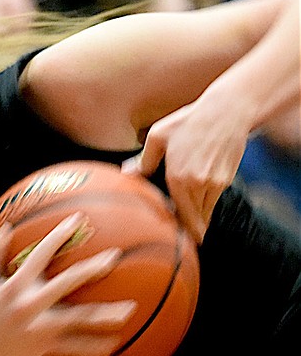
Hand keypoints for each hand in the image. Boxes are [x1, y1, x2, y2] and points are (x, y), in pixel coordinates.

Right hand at [0, 214, 131, 355]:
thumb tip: (5, 227)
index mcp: (15, 285)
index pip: (40, 255)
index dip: (58, 236)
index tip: (77, 220)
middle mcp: (29, 303)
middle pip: (67, 282)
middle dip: (91, 269)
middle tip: (113, 257)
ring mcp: (40, 325)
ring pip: (78, 319)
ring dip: (104, 315)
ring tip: (129, 310)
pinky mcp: (46, 344)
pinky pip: (74, 346)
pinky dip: (93, 346)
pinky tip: (114, 343)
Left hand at [122, 96, 252, 242]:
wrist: (227, 113)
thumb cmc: (188, 122)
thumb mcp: (158, 136)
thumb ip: (144, 160)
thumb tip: (127, 174)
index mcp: (178, 177)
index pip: (177, 214)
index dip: (176, 231)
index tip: (172, 242)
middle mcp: (198, 184)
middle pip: (193, 219)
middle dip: (187, 232)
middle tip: (178, 241)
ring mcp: (215, 183)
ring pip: (205, 213)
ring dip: (197, 221)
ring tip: (187, 229)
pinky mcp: (226, 179)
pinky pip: (213, 201)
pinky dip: (205, 207)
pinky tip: (196, 207)